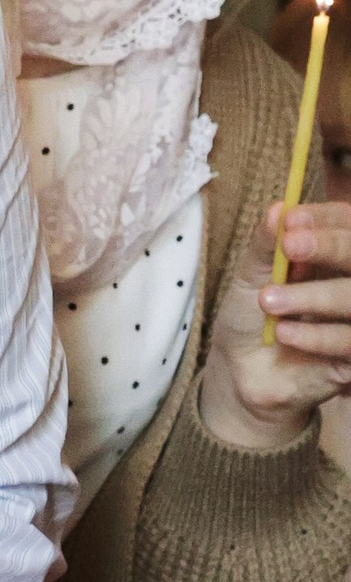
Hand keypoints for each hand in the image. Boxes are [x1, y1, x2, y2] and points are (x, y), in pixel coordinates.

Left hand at [199, 200, 350, 449]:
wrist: (241, 373)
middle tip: (289, 246)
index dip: (327, 219)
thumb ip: (266, 244)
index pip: (348, 224)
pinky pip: (350, 340)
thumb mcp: (252, 277)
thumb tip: (278, 209)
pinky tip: (284, 333)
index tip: (292, 219)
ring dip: (314, 295)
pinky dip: (318, 335)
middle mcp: (350, 281)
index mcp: (334, 256)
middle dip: (330, 245)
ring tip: (269, 301)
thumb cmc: (251, 317)